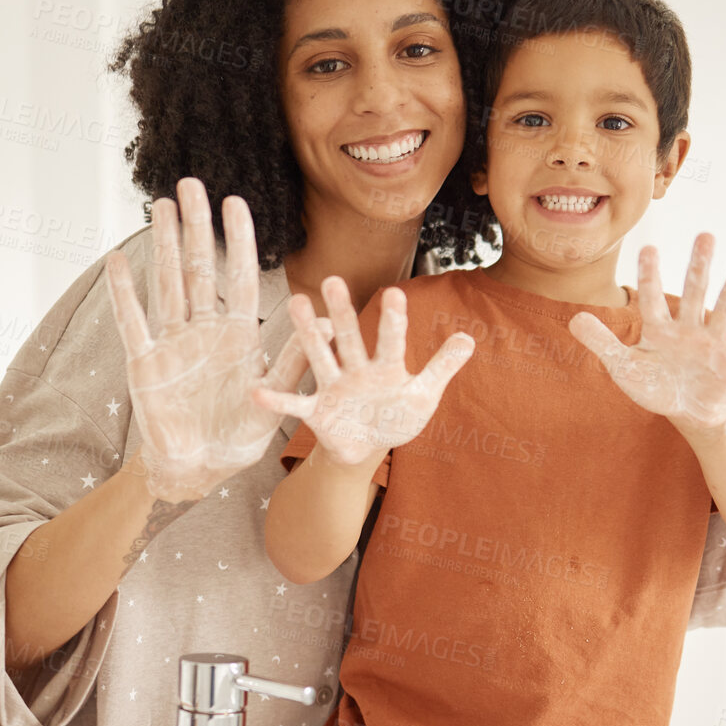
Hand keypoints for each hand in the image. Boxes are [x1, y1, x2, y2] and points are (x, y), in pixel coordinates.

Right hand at [105, 178, 314, 502]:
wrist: (199, 469)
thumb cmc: (239, 436)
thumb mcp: (275, 399)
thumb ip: (295, 363)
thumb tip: (326, 325)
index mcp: (238, 336)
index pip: (239, 277)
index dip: (237, 240)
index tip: (236, 202)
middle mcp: (204, 331)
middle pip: (200, 268)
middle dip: (197, 226)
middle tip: (191, 183)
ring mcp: (173, 343)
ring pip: (167, 283)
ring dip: (163, 245)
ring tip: (160, 205)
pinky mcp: (144, 362)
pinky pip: (133, 322)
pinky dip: (124, 293)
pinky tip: (117, 261)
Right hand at [251, 276, 473, 466]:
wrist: (366, 446)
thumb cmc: (396, 416)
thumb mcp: (423, 395)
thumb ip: (442, 367)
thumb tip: (469, 338)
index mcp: (385, 367)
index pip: (391, 341)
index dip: (393, 320)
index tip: (395, 292)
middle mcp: (356, 370)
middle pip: (349, 338)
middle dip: (342, 312)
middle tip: (334, 280)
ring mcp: (333, 389)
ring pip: (319, 357)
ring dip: (308, 335)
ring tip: (296, 304)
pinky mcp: (316, 412)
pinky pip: (294, 405)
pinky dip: (276, 402)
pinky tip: (256, 393)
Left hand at [568, 238, 725, 438]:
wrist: (687, 413)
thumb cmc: (655, 387)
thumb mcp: (623, 368)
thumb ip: (601, 343)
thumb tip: (573, 318)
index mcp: (660, 329)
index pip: (651, 298)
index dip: (650, 275)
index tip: (649, 247)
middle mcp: (689, 329)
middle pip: (694, 293)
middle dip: (699, 265)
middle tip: (706, 234)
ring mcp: (713, 345)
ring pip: (725, 309)